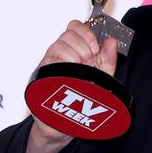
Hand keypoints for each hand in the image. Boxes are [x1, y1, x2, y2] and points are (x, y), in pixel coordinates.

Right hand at [23, 21, 118, 152]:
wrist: (64, 125)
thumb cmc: (80, 101)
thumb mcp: (100, 79)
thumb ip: (108, 61)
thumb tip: (111, 42)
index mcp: (72, 51)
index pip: (73, 27)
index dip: (85, 33)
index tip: (95, 47)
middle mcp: (57, 56)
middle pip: (66, 36)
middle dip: (82, 48)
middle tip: (89, 63)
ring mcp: (48, 66)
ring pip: (57, 48)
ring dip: (73, 58)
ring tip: (80, 73)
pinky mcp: (40, 78)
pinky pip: (48, 65)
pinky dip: (62, 69)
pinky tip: (70, 79)